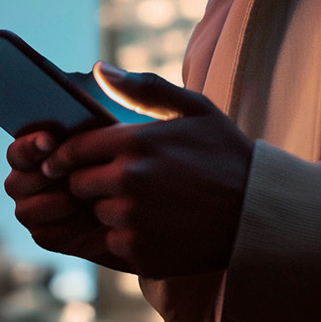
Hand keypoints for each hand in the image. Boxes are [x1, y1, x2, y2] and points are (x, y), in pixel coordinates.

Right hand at [3, 127, 131, 270]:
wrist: (130, 199)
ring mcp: (29, 211)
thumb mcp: (100, 141)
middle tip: (73, 174)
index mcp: (28, 156)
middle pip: (15, 184)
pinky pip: (48, 235)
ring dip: (61, 202)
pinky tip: (96, 217)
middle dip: (45, 178)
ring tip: (91, 195)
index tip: (51, 141)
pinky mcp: (44, 236)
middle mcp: (21, 184)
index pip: (17, 151)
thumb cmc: (111, 160)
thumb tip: (60, 130)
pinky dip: (72, 226)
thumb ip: (79, 132)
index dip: (30, 146)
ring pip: (28, 211)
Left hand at [38, 63, 253, 277]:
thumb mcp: (195, 109)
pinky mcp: (141, 253)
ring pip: (97, 215)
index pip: (75, 149)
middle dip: (91, 182)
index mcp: (136, 143)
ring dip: (111, 211)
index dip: (64, 156)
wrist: (259, 213)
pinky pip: (115, 244)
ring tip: (147, 205)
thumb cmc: (227, 155)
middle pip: (78, 185)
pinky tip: (158, 226)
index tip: (61, 161)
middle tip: (118, 182)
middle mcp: (128, 181)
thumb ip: (144, 88)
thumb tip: (100, 68)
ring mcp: (134, 220)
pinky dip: (129, 237)